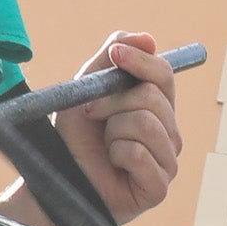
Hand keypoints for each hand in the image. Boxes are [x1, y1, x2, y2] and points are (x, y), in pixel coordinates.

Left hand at [42, 33, 182, 224]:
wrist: (58, 178)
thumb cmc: (74, 138)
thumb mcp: (85, 89)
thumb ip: (110, 59)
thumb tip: (149, 39)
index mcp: (155, 108)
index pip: (163, 74)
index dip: (140, 61)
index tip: (116, 55)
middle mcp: (168, 133)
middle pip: (153, 96)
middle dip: (113, 102)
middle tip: (92, 115)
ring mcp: (167, 161)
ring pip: (146, 123)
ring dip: (114, 131)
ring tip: (105, 145)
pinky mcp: (159, 187)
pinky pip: (140, 153)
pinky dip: (118, 155)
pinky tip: (113, 165)